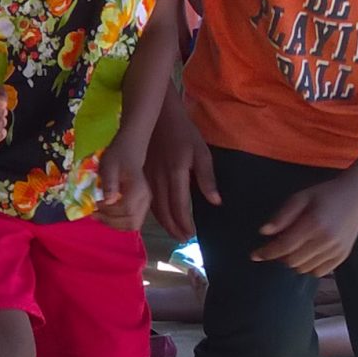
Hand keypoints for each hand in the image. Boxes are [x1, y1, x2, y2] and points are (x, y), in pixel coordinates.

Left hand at [94, 147, 152, 232]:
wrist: (129, 153)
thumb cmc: (117, 157)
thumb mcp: (109, 166)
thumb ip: (109, 183)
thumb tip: (108, 201)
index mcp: (138, 189)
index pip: (127, 209)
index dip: (109, 211)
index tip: (96, 204)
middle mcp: (145, 199)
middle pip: (132, 222)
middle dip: (111, 221)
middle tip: (95, 214)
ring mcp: (145, 204)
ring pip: (133, 225)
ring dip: (114, 224)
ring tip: (99, 215)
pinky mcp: (140, 207)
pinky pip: (131, 222)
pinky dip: (118, 223)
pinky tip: (106, 215)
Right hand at [147, 103, 217, 240]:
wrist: (158, 116)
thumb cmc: (183, 132)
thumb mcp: (201, 152)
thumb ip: (207, 178)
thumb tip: (215, 202)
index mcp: (176, 173)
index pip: (180, 206)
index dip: (185, 223)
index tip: (192, 235)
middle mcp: (159, 179)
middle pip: (164, 211)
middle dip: (174, 228)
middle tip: (183, 240)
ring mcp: (147, 177)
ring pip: (153, 207)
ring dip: (164, 223)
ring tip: (174, 233)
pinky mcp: (141, 175)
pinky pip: (147, 199)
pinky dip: (154, 212)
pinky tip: (161, 217)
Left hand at [252, 176, 357, 276]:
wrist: (357, 197)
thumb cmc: (325, 194)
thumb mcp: (301, 197)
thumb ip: (282, 215)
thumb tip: (264, 232)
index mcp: (313, 223)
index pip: (284, 246)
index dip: (267, 252)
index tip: (254, 255)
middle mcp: (326, 240)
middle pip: (292, 261)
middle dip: (279, 257)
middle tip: (276, 247)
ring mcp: (336, 250)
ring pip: (304, 268)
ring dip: (293, 262)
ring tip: (292, 249)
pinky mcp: (343, 256)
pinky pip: (319, 272)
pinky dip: (308, 267)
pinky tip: (306, 254)